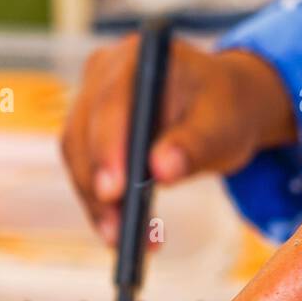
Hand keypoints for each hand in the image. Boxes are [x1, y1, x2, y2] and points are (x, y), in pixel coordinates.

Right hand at [61, 36, 295, 243]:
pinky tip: (119, 233)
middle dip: (98, 187)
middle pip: (84, 133)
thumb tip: (162, 170)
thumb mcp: (223, 127)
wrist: (221, 107)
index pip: (112, 103)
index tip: (115, 192)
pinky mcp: (87, 130)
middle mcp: (105, 73)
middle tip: (118, 234)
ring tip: (123, 241)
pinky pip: (83, 170)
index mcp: (141, 59)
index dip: (108, 148)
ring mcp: (90, 100)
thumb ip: (194, 145)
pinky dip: (99, 205)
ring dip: (96, 204)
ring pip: (77, 158)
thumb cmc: (224, 111)